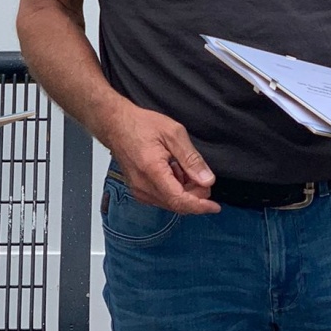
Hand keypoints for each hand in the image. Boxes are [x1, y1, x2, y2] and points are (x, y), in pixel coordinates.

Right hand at [105, 104, 219, 214]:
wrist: (115, 124)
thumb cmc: (141, 125)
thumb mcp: (173, 133)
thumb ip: (191, 158)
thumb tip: (207, 180)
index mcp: (153, 171)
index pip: (180, 200)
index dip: (200, 206)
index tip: (215, 206)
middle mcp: (143, 186)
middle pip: (177, 204)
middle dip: (195, 196)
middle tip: (201, 176)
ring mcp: (138, 190)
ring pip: (170, 203)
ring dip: (184, 192)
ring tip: (183, 168)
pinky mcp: (137, 190)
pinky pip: (161, 198)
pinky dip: (173, 190)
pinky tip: (173, 172)